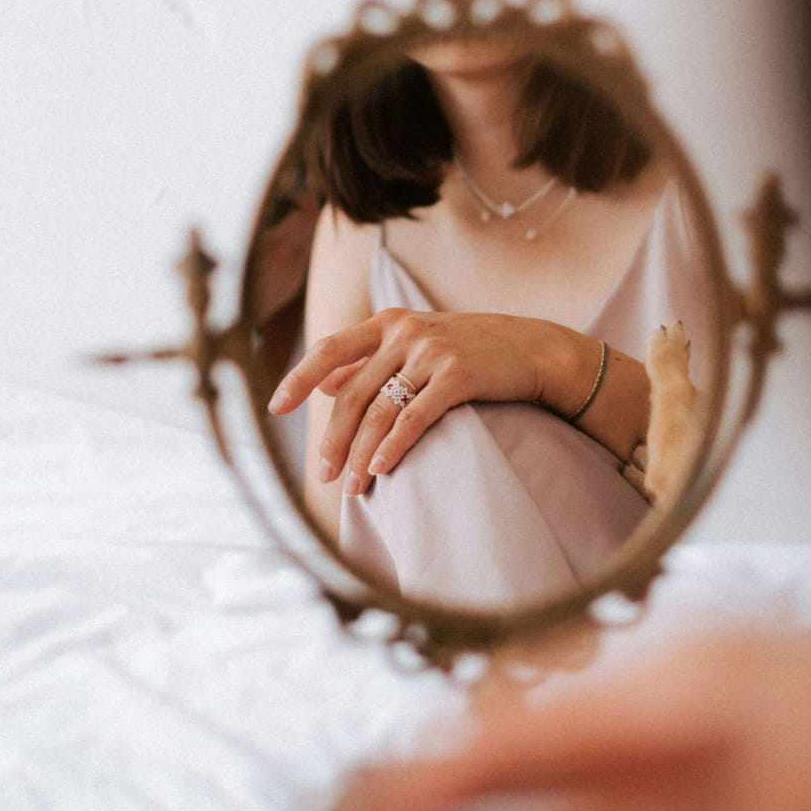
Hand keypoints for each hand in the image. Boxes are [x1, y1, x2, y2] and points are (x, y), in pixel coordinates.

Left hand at [267, 308, 569, 495]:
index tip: (275, 408)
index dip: (298, 378)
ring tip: (354, 488)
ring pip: (380, 409)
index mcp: (388, 323)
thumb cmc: (471, 350)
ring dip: (362, 453)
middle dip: (334, 439)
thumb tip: (322, 383)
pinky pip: (415, 416)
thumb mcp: (417, 346)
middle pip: (352, 392)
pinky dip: (393, 446)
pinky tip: (381, 469)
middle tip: (324, 475)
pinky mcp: (459, 374)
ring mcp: (432, 352)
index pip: (329, 349)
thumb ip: (369, 362)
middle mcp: (405, 332)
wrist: (535, 349)